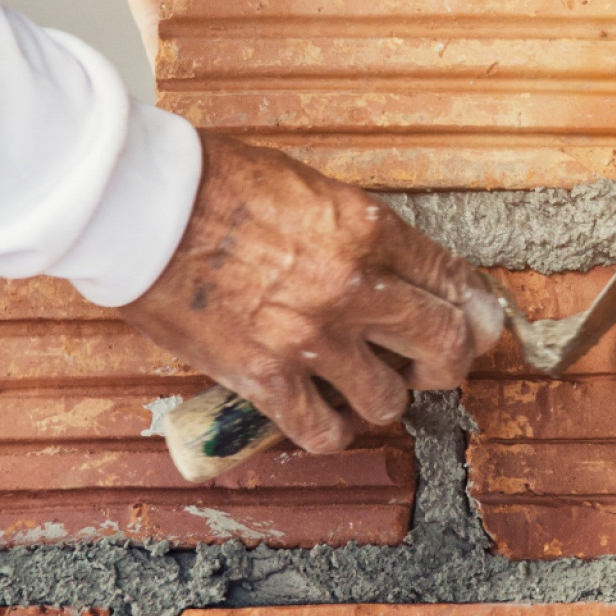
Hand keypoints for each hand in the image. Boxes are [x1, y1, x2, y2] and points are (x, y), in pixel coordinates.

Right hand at [118, 135, 504, 453]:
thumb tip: (393, 269)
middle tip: (429, 365)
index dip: (474, 310)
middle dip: (448, 361)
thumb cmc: (213, 183)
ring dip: (382, 397)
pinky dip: (331, 430)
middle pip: (445, 344)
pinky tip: (322, 414)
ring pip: (390, 399)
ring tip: (362, 387)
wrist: (141, 207)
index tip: (475, 324)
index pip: (453, 278)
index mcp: (367, 226)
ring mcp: (311, 336)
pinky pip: (324, 431)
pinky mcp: (265, 376)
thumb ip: (357, 230)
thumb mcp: (307, 186)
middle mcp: (353, 284)